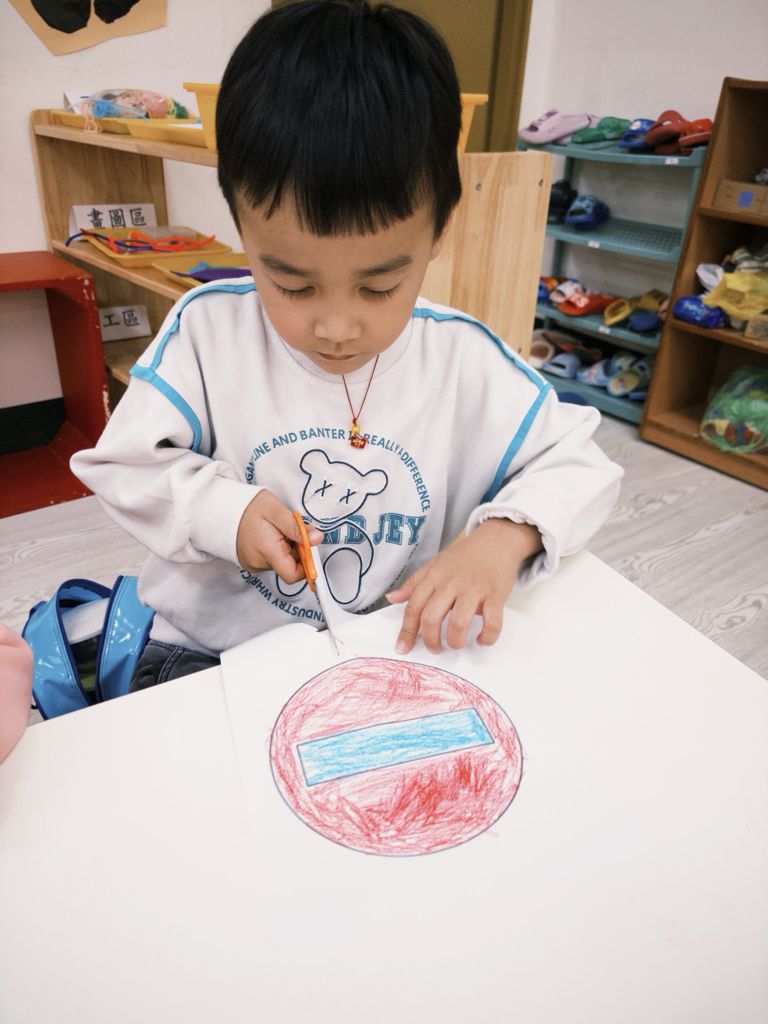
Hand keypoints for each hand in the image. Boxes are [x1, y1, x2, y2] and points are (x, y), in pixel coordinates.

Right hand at [236, 490, 322, 583]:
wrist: (222, 508)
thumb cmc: (249, 507)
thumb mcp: (277, 511)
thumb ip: (298, 528)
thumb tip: (317, 539)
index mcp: (268, 552)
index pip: (293, 575)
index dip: (306, 565)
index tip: (308, 548)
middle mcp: (259, 563)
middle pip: (288, 566)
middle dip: (295, 550)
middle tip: (288, 530)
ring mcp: (253, 564)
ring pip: (280, 563)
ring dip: (284, 548)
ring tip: (275, 530)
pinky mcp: (249, 562)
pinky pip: (269, 560)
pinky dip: (274, 550)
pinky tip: (267, 535)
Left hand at [386, 519, 541, 654]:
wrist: (496, 540)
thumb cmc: (464, 556)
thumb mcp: (435, 563)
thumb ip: (414, 583)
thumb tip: (392, 598)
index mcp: (434, 577)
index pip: (414, 606)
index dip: (406, 630)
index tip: (402, 647)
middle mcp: (451, 584)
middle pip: (432, 617)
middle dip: (430, 640)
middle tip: (434, 648)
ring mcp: (474, 590)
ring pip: (458, 623)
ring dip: (455, 641)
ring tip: (456, 644)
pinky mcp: (495, 595)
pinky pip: (492, 623)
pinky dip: (487, 637)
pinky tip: (482, 640)